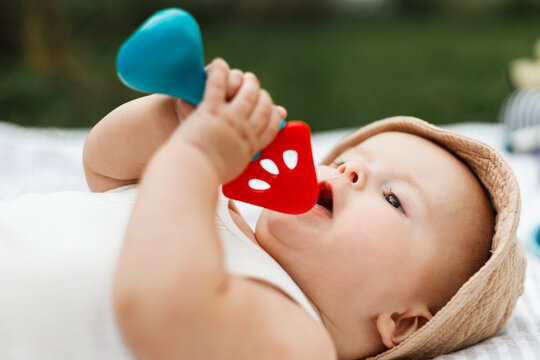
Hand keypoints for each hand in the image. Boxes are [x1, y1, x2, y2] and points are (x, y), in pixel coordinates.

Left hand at [173, 58, 284, 182]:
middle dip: (262, 95)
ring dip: (247, 82)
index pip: (272, 126)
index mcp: (251, 147)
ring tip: (245, 77)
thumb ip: (241, 156)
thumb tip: (251, 151)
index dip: (274, 114)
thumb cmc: (206, 174)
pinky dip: (219, 73)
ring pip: (246, 94)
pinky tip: (219, 64)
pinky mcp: (210, 111)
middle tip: (256, 88)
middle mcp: (244, 131)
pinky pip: (218, 86)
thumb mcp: (231, 168)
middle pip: (263, 106)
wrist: (189, 172)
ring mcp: (229, 120)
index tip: (272, 108)